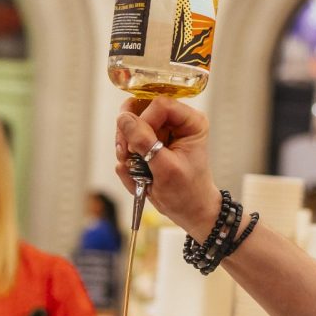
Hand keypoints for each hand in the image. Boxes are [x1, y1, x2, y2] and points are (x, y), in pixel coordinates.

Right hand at [114, 99, 219, 239]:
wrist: (188, 211)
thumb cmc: (187, 192)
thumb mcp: (166, 169)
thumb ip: (145, 142)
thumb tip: (123, 119)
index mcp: (191, 122)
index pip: (159, 104)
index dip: (143, 121)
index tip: (139, 147)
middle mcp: (176, 121)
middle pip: (139, 109)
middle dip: (129, 134)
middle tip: (127, 154)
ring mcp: (161, 130)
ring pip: (129, 124)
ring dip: (125, 148)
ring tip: (133, 168)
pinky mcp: (150, 141)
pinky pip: (127, 140)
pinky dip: (126, 158)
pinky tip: (135, 174)